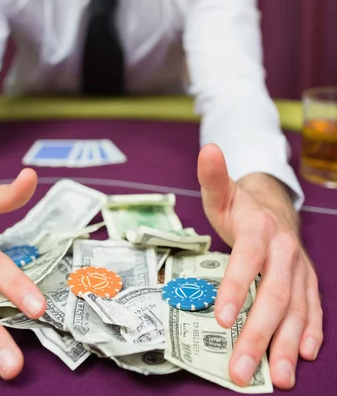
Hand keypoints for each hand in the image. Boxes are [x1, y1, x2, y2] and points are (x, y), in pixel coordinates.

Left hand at [198, 144, 322, 389]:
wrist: (274, 207)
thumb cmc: (240, 207)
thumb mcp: (222, 192)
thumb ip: (214, 176)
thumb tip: (208, 149)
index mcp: (259, 230)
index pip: (248, 260)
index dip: (236, 287)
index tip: (222, 318)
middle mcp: (284, 251)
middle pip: (274, 294)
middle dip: (258, 333)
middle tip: (241, 369)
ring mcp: (299, 269)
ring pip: (296, 309)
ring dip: (287, 345)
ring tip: (277, 377)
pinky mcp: (307, 282)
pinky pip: (314, 308)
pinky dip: (312, 331)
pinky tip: (305, 354)